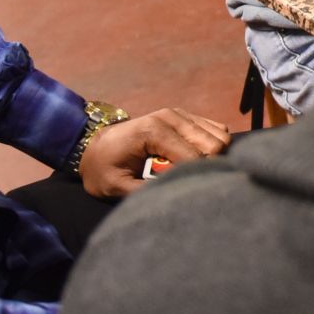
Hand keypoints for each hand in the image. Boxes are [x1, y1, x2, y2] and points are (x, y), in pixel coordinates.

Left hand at [79, 107, 231, 198]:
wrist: (92, 145)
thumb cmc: (103, 168)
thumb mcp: (116, 187)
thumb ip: (146, 192)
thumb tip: (178, 198)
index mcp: (154, 132)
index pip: (196, 156)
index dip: (195, 177)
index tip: (186, 190)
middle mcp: (172, 117)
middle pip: (215, 143)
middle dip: (209, 166)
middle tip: (190, 181)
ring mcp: (181, 114)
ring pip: (221, 135)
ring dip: (213, 156)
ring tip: (192, 170)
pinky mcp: (186, 116)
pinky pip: (216, 129)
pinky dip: (213, 145)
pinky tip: (195, 158)